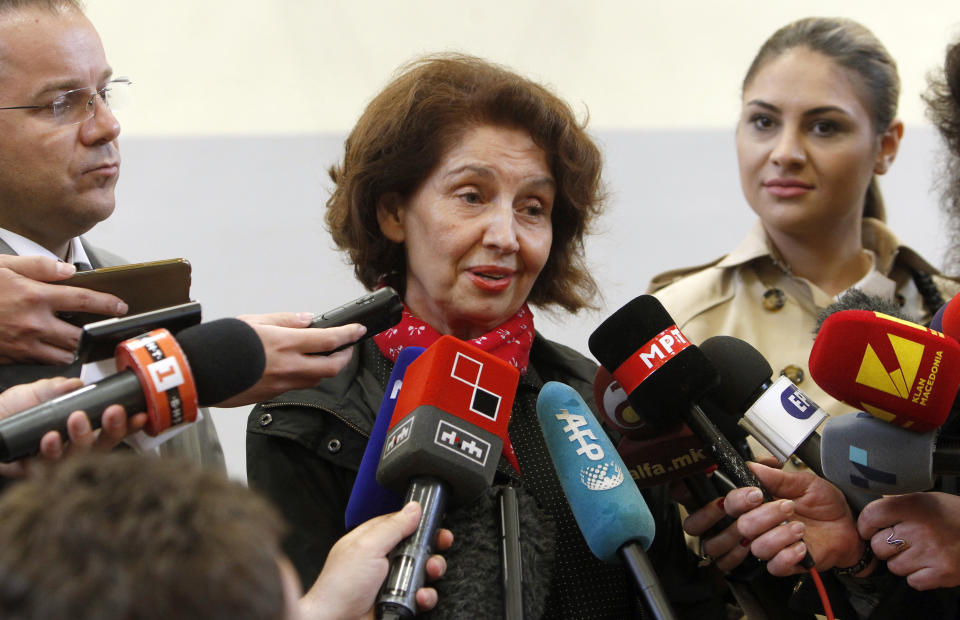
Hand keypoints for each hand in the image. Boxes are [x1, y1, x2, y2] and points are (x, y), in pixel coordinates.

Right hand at [0, 255, 126, 364]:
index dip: (106, 304)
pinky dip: (53, 358)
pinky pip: (43, 364)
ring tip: (79, 341)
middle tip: (103, 329)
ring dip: (75, 349)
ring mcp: (23, 344)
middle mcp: (33, 323)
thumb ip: (38, 266)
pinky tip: (54, 349)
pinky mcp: (13, 359)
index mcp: (34, 296)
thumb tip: (68, 270)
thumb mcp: (3, 266)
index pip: (83, 300)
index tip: (120, 307)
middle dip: (95, 333)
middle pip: (80, 335)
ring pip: (64, 356)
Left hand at [0, 377, 147, 476]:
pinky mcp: (34, 472)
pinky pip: (49, 468)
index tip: (138, 415)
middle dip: (113, 430)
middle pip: (104, 446)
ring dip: (83, 438)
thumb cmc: (7, 411)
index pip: (111, 430)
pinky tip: (50, 438)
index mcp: (79, 429)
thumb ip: (57, 388)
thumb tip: (77, 385)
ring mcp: (55, 462)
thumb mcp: (36, 392)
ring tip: (76, 419)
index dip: (128, 425)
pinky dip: (51, 451)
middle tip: (112, 413)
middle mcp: (71, 448)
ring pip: (80, 458)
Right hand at [217, 312, 365, 406]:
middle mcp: (289, 366)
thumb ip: (285, 320)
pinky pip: (297, 386)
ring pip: (316, 379)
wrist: (199, 372)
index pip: (329, 340)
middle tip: (347, 348)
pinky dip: (305, 376)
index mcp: (286, 343)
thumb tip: (308, 320)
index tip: (359, 331)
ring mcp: (281, 384)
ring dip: (325, 368)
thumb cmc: (222, 343)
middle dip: (344, 357)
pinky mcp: (271, 395)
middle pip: (331, 367)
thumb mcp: (254, 320)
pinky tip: (299, 368)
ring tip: (324, 357)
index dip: (349, 335)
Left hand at [300, 501, 452, 619]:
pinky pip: (421, 596)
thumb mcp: (367, 547)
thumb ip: (393, 526)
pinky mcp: (399, 602)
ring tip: (430, 572)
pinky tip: (421, 596)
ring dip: (432, 570)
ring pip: (423, 571)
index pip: (400, 523)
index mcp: (371, 541)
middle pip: (417, 546)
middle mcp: (383, 560)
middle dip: (432, 545)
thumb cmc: (339, 587)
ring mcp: (391, 582)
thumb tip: (413, 508)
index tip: (435, 522)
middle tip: (439, 545)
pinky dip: (426, 596)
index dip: (419, 522)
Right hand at [684, 462, 861, 575]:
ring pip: (756, 547)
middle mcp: (759, 526)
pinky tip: (801, 545)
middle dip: (760, 517)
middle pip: (737, 529)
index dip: (735, 502)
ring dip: (778, 534)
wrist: (850, 525)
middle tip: (785, 506)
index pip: (727, 506)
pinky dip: (788, 555)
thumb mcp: (803, 481)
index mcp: (756, 504)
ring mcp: (771, 546)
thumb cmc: (825, 503)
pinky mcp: (786, 563)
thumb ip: (777, 475)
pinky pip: (774, 566)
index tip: (755, 494)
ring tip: (799, 526)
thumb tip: (752, 465)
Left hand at [858, 492, 959, 589]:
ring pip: (894, 566)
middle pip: (878, 546)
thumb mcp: (925, 499)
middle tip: (901, 541)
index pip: (872, 515)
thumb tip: (868, 512)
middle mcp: (921, 529)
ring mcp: (933, 552)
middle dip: (885, 546)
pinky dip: (917, 577)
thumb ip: (897, 504)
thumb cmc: (953, 515)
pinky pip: (912, 581)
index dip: (865, 524)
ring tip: (918, 552)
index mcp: (915, 506)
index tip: (869, 528)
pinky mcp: (944, 572)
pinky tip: (927, 564)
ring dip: (902, 562)